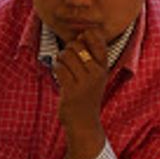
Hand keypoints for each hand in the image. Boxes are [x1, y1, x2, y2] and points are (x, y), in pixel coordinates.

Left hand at [54, 29, 107, 158]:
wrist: (84, 123)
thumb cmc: (86, 96)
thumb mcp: (95, 75)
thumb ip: (90, 55)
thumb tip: (81, 35)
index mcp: (103, 66)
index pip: (97, 39)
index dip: (85, 35)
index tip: (80, 43)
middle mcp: (96, 72)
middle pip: (76, 45)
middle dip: (68, 49)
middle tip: (68, 61)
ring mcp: (84, 81)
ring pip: (66, 55)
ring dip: (60, 60)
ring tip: (63, 69)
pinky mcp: (72, 89)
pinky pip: (59, 68)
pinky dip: (56, 69)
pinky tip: (60, 76)